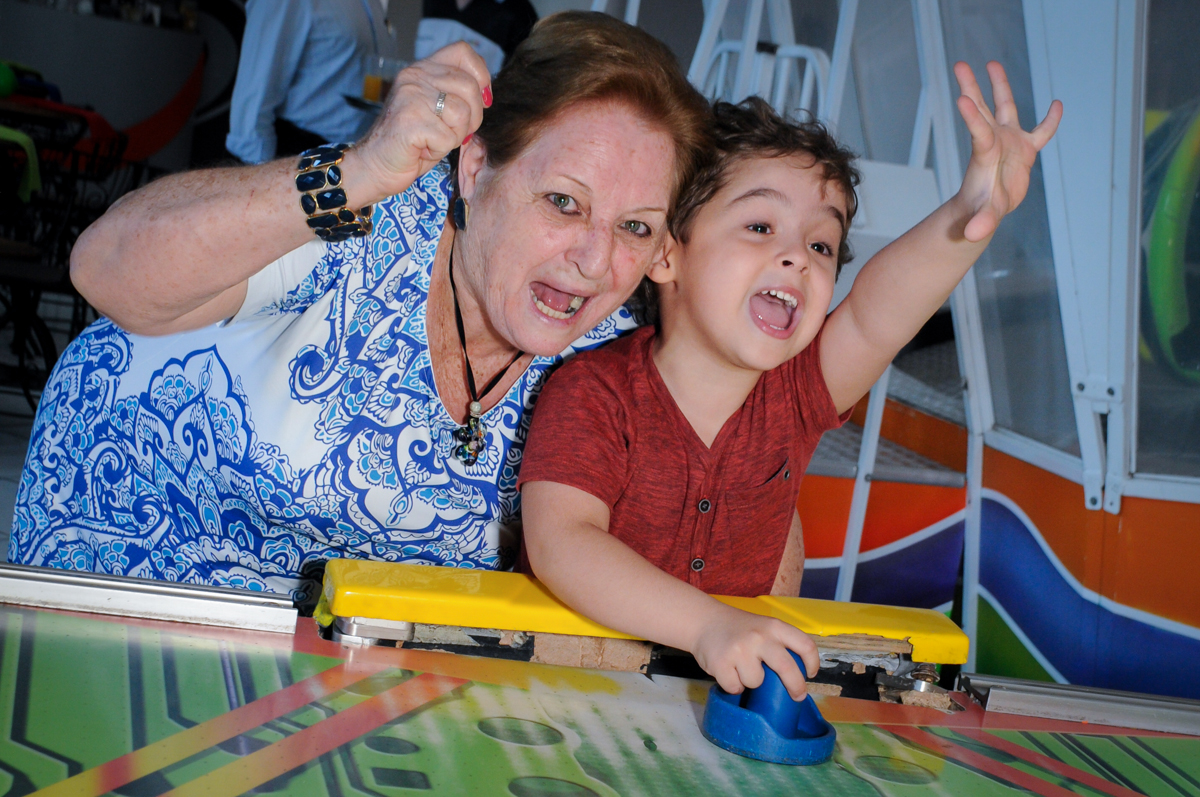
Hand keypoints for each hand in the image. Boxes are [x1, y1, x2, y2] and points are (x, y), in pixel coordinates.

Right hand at [353, 42, 490, 200]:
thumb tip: (486, 93)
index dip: (481, 75)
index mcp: (422, 69)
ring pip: (462, 113)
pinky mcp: (410, 121)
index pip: (463, 51)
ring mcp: (411, 97)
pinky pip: (448, 138)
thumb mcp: (436, 109)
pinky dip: (440, 150)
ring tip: (434, 140)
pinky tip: (422, 149)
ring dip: (455, 136)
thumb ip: (455, 93)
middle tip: (453, 132)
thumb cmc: (411, 142)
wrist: (375, 165)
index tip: (481, 99)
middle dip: (473, 117)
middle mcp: (414, 76)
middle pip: (470, 86)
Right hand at [690, 605, 819, 699]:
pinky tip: (728, 671)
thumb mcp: (763, 627)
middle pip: (787, 668)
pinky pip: (736, 687)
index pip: (804, 645)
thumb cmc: (739, 629)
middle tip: (797, 695)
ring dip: (750, 682)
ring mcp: (740, 649)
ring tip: (740, 668)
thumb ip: (778, 644)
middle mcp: (759, 636)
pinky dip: (733, 685)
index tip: (811, 674)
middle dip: (796, 686)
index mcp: (774, 626)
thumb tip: (796, 677)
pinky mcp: (721, 662)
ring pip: (756, 682)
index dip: (812, 663)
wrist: (704, 621)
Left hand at [953, 61, 1062, 241]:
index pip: (979, 132)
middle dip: (971, 87)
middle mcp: (995, 141)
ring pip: (1004, 108)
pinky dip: (1051, 121)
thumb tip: (972, 235)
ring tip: (991, 63)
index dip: (972, 117)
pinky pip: (1042, 131)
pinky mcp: (1025, 149)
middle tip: (959, 65)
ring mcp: (1009, 141)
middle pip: (982, 109)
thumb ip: (980, 223)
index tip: (961, 97)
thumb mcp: (983, 217)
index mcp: (985, 155)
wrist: (987, 208)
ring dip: (999, 86)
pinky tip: (1058, 104)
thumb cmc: (981, 210)